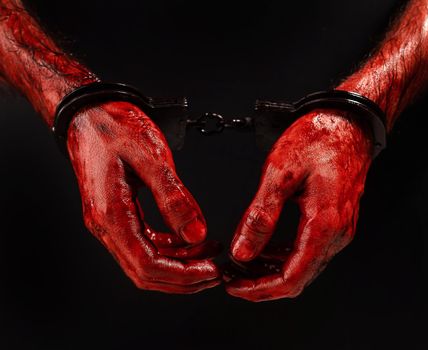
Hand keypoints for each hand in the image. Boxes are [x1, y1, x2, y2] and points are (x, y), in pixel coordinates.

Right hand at [66, 101, 220, 292]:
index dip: (183, 275)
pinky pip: (144, 244)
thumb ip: (173, 197)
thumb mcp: (151, 157)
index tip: (211, 271)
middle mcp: (106, 225)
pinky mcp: (117, 214)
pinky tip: (189, 239)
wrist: (90, 114)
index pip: (147, 265)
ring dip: (179, 264)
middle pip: (145, 272)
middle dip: (184, 278)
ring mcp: (109, 222)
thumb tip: (196, 233)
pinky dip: (169, 248)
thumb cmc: (115, 127)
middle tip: (215, 271)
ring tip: (209, 252)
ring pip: (145, 261)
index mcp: (110, 214)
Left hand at [225, 109, 373, 300]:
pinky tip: (265, 248)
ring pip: (302, 266)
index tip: (234, 287)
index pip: (291, 278)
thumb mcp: (280, 173)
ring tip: (243, 264)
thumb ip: (261, 216)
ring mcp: (338, 228)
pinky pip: (308, 250)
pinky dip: (283, 256)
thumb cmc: (319, 138)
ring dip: (271, 271)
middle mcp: (336, 233)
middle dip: (262, 283)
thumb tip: (243, 251)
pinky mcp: (334, 220)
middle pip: (297, 278)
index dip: (259, 290)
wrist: (348, 123)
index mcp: (324, 224)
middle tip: (233, 277)